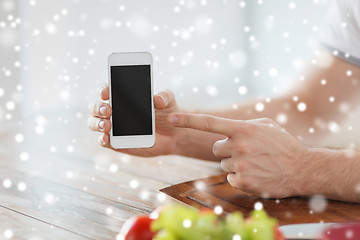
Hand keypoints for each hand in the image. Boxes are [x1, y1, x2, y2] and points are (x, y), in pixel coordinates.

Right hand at [88, 85, 180, 156]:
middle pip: (95, 107)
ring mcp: (113, 127)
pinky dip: (102, 139)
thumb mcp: (168, 101)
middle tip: (108, 110)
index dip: (103, 89)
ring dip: (97, 123)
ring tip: (107, 125)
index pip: (107, 90)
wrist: (173, 134)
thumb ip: (163, 96)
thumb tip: (157, 100)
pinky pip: (103, 141)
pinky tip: (106, 138)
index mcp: (123, 97)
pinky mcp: (116, 143)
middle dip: (98, 108)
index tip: (106, 92)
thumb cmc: (167, 112)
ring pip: (94, 123)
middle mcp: (114, 111)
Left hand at [168, 113, 308, 197]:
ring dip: (235, 163)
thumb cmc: (284, 145)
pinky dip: (239, 177)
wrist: (303, 169)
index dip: (188, 120)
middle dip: (226, 149)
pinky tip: (255, 173)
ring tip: (255, 163)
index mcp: (243, 129)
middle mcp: (239, 146)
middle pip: (216, 148)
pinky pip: (230, 178)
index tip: (170, 119)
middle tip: (245, 151)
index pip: (209, 123)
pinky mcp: (242, 182)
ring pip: (223, 164)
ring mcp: (240, 165)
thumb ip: (244, 124)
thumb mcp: (266, 126)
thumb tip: (227, 128)